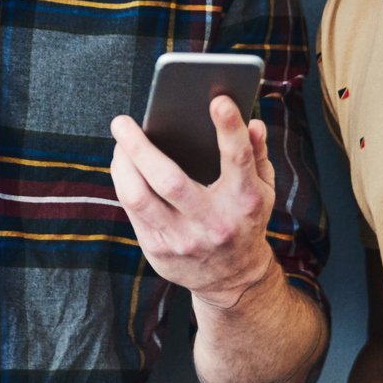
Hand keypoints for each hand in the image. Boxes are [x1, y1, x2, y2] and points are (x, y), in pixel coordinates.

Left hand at [109, 96, 275, 309]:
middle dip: (140, 147)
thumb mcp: (264, 191)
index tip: (218, 100)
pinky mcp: (159, 252)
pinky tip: (122, 165)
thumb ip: (257, 154)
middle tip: (122, 121)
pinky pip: (132, 211)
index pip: (238, 160)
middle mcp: (213, 223)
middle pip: (169, 180)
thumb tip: (253, 122)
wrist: (233, 281)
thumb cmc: (245, 221)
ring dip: (122, 165)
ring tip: (119, 141)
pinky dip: (124, 183)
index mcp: (244, 202)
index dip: (230, 129)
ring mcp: (183, 241)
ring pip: (139, 197)